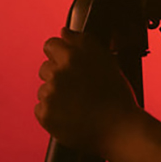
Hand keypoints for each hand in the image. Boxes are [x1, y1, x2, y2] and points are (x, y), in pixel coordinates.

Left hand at [35, 28, 140, 159]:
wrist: (119, 129)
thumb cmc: (116, 96)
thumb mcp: (105, 60)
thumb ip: (81, 41)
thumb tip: (63, 32)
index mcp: (72, 56)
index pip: (50, 45)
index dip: (58, 55)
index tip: (67, 66)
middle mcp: (58, 72)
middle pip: (45, 68)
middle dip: (57, 76)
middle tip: (77, 89)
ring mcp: (50, 94)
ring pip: (44, 89)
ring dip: (55, 96)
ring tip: (76, 105)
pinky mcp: (45, 114)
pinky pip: (41, 109)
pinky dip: (52, 113)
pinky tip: (69, 116)